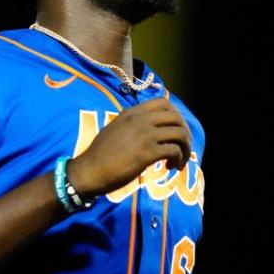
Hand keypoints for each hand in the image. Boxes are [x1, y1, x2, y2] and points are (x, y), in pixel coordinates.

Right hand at [66, 98, 191, 196]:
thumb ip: (131, 125)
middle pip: (176, 118)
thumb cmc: (99, 154)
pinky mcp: (147, 153)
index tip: (175, 130)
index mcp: (132, 112)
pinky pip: (174, 151)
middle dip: (185, 133)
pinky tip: (170, 167)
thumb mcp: (114, 129)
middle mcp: (140, 120)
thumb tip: (148, 129)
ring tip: (179, 161)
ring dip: (185, 148)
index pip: (163, 103)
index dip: (176, 115)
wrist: (89, 170)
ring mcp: (144, 136)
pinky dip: (178, 159)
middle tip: (182, 147)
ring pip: (179, 134)